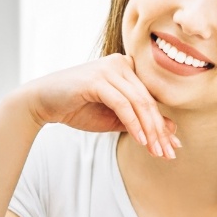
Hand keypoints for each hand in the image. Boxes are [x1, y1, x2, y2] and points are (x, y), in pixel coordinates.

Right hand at [19, 54, 179, 158]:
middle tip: (169, 153)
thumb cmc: (80, 108)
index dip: (163, 125)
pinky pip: (122, 104)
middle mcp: (121, 63)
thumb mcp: (116, 118)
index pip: (151, 99)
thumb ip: (141, 121)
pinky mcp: (97, 79)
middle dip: (159, 131)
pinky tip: (140, 140)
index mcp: (128, 68)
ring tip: (156, 151)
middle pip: (148, 101)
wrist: (43, 102)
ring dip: (149, 130)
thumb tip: (172, 130)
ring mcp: (109, 69)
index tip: (173, 147)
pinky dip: (133, 123)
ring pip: (139, 102)